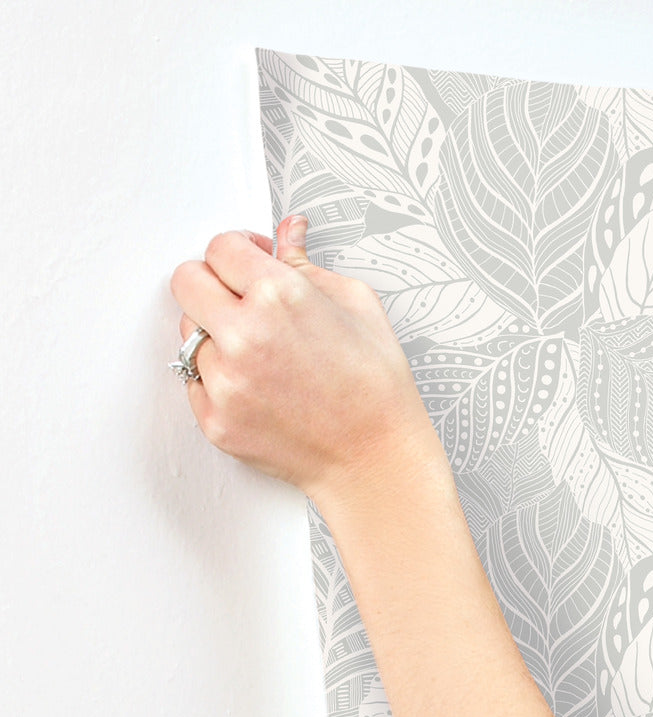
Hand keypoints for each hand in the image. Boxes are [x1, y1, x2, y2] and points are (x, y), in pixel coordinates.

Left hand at [169, 215, 441, 504]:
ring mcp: (225, 381)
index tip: (249, 263)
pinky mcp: (216, 420)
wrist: (376, 459)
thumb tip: (287, 233)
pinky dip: (220, 380)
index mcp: (280, 296)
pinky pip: (195, 382)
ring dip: (216, 336)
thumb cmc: (377, 387)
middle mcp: (244, 335)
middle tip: (241, 300)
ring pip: (189, 334)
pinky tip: (260, 387)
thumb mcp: (358, 306)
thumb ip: (309, 265)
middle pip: (186, 281)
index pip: (220, 248)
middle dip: (212, 283)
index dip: (237, 251)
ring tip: (262, 355)